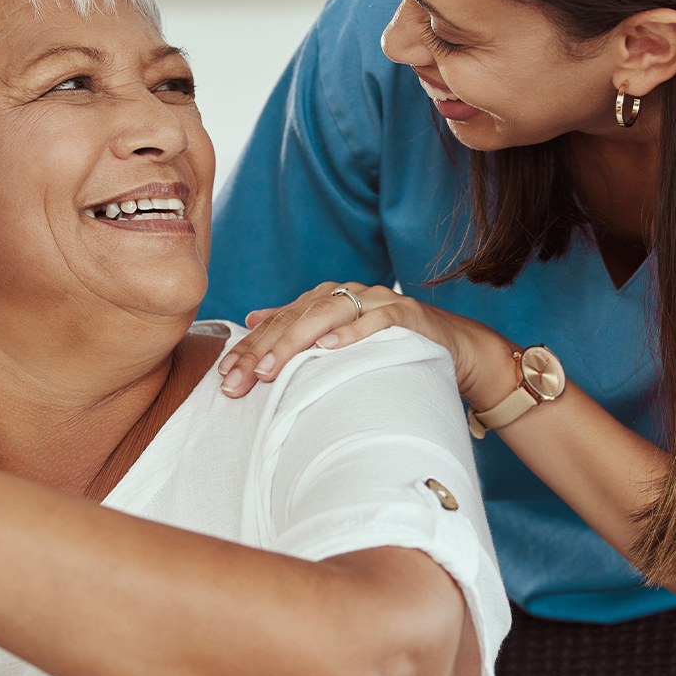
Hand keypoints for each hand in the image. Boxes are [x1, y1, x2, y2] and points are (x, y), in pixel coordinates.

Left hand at [214, 281, 520, 406]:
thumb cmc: (388, 347)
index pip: (277, 323)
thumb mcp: (339, 339)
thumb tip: (252, 318)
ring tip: (271, 368)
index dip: (249, 348)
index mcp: (323, 300)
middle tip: (239, 380)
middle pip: (295, 319)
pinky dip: (351, 334)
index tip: (224, 377)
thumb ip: (298, 326)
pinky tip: (329, 349)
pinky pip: (374, 320)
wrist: (451, 345)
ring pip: (326, 315)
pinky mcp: (403, 313)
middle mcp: (344, 295)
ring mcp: (373, 301)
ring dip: (297, 342)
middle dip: (263, 350)